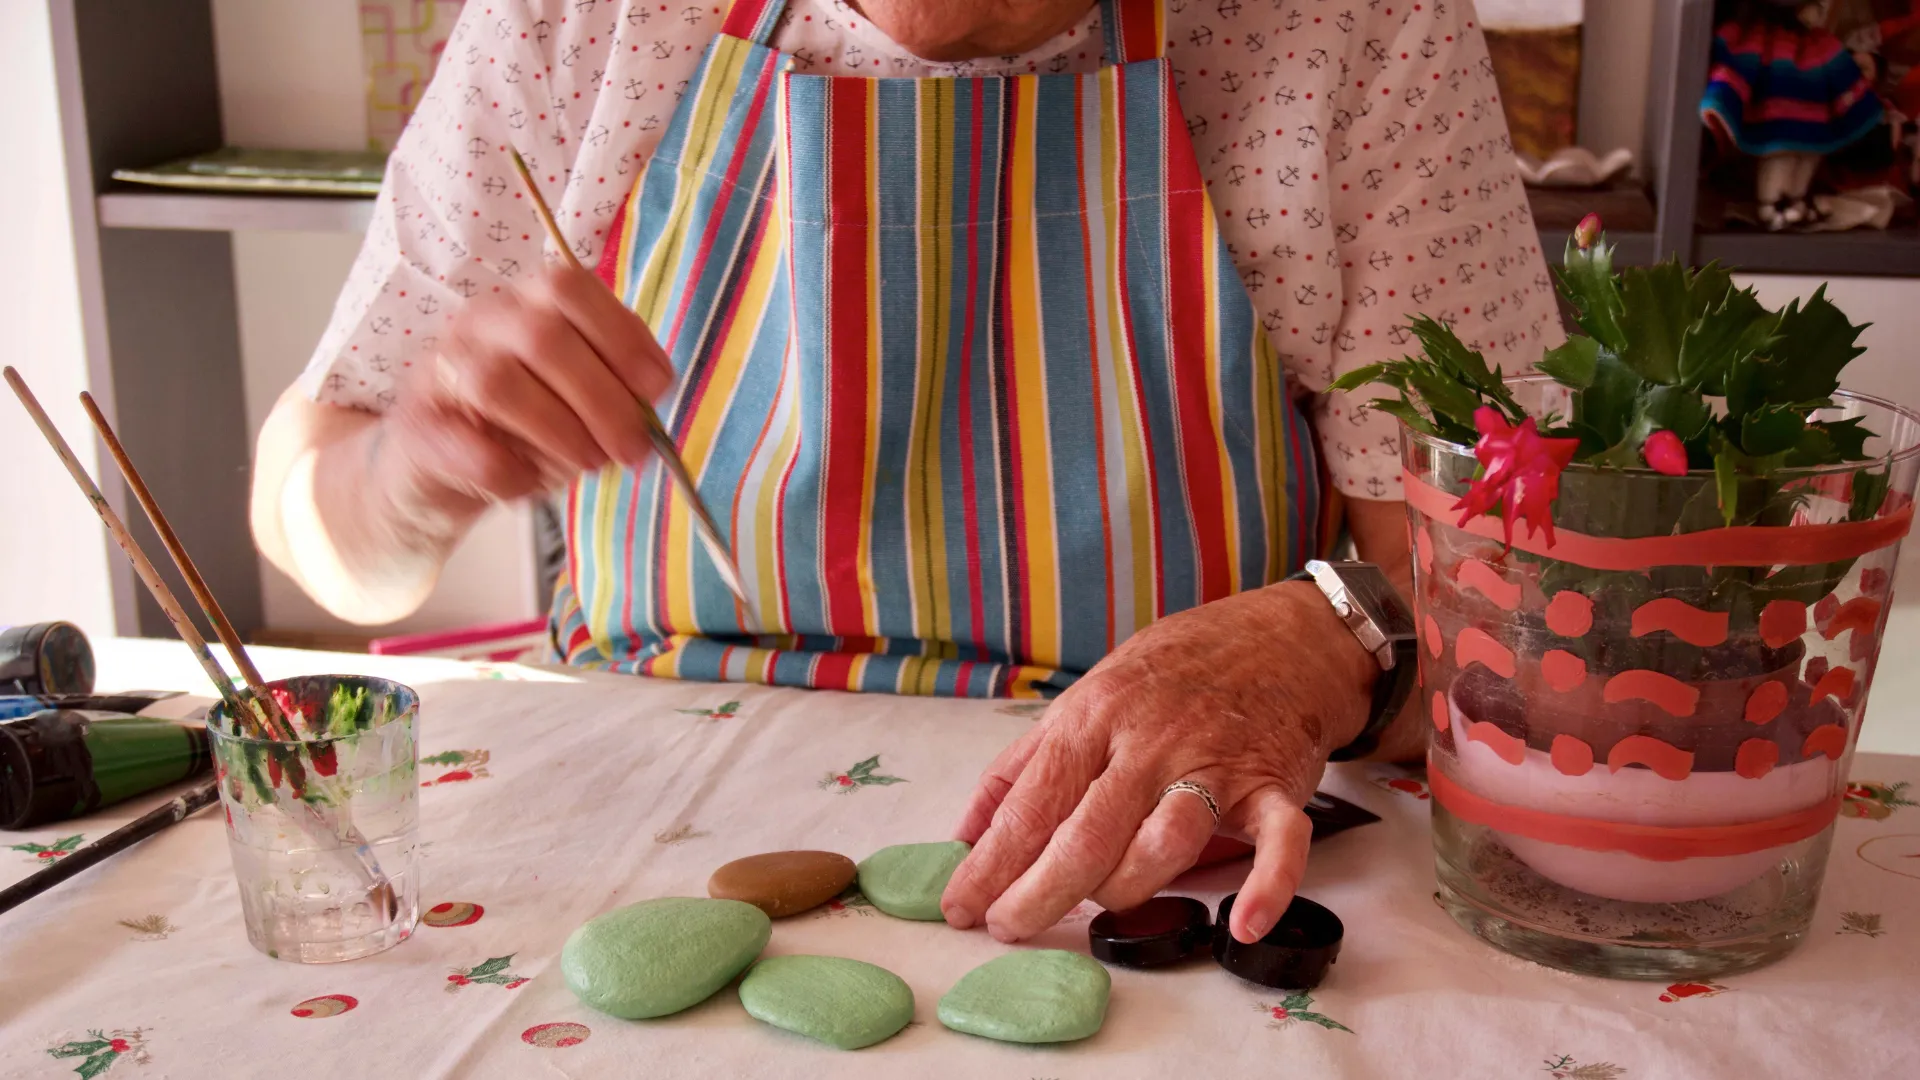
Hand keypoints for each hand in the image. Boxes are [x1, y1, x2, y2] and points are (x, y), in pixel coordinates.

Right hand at [381, 263, 672, 514]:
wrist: (437, 467)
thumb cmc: (524, 424)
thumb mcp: (580, 398)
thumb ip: (617, 389)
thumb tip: (649, 404)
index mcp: (528, 302)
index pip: (571, 289)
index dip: (620, 335)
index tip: (655, 388)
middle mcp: (482, 321)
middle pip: (542, 337)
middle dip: (601, 398)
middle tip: (631, 448)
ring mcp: (441, 367)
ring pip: (498, 383)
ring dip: (558, 431)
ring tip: (588, 463)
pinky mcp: (416, 425)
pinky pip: (467, 445)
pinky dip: (509, 472)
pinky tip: (528, 483)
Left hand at [940, 581, 1375, 944]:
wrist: (1278, 637)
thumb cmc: (1170, 674)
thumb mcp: (1085, 696)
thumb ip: (1023, 766)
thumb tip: (965, 834)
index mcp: (1095, 717)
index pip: (1032, 803)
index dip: (991, 863)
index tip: (960, 906)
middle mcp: (1151, 743)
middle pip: (1088, 834)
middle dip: (1039, 892)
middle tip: (1008, 929)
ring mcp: (1215, 765)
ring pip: (1166, 841)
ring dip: (1126, 889)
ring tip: (1097, 911)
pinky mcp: (1274, 786)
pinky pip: (1278, 842)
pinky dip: (1267, 885)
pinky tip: (1242, 926)